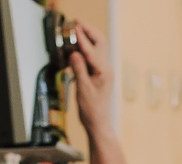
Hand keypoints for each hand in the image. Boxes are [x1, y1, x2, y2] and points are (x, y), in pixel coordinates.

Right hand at [66, 17, 111, 131]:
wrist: (98, 122)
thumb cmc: (92, 110)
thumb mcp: (83, 89)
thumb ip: (79, 69)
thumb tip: (74, 53)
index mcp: (103, 72)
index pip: (92, 50)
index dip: (83, 37)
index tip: (75, 28)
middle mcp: (106, 69)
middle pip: (100, 42)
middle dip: (89, 31)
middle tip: (77, 23)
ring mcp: (104, 71)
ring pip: (98, 47)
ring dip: (88, 37)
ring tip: (77, 30)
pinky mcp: (100, 74)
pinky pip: (94, 56)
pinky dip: (86, 48)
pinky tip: (77, 47)